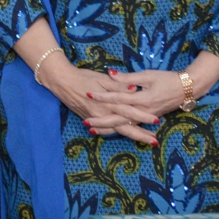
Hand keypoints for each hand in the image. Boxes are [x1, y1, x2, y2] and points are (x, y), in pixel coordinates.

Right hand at [38, 59, 158, 145]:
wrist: (62, 81)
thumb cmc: (83, 76)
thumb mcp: (102, 78)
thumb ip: (118, 85)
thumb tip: (135, 89)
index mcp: (108, 103)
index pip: (129, 112)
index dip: (143, 117)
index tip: (156, 122)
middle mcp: (103, 114)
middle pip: (125, 127)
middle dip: (141, 134)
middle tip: (155, 141)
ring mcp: (96, 118)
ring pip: (116, 130)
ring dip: (131, 136)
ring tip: (145, 141)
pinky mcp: (90, 118)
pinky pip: (105, 129)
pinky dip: (114, 134)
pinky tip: (121, 136)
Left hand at [83, 69, 186, 137]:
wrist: (187, 89)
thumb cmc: (167, 79)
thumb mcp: (148, 75)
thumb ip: (128, 78)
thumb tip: (110, 73)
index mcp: (142, 99)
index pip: (118, 98)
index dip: (103, 96)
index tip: (88, 94)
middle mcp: (143, 112)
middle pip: (118, 119)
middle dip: (101, 122)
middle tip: (86, 122)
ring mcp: (145, 118)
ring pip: (124, 126)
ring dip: (108, 129)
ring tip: (92, 130)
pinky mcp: (147, 119)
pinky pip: (131, 127)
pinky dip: (119, 130)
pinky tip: (108, 131)